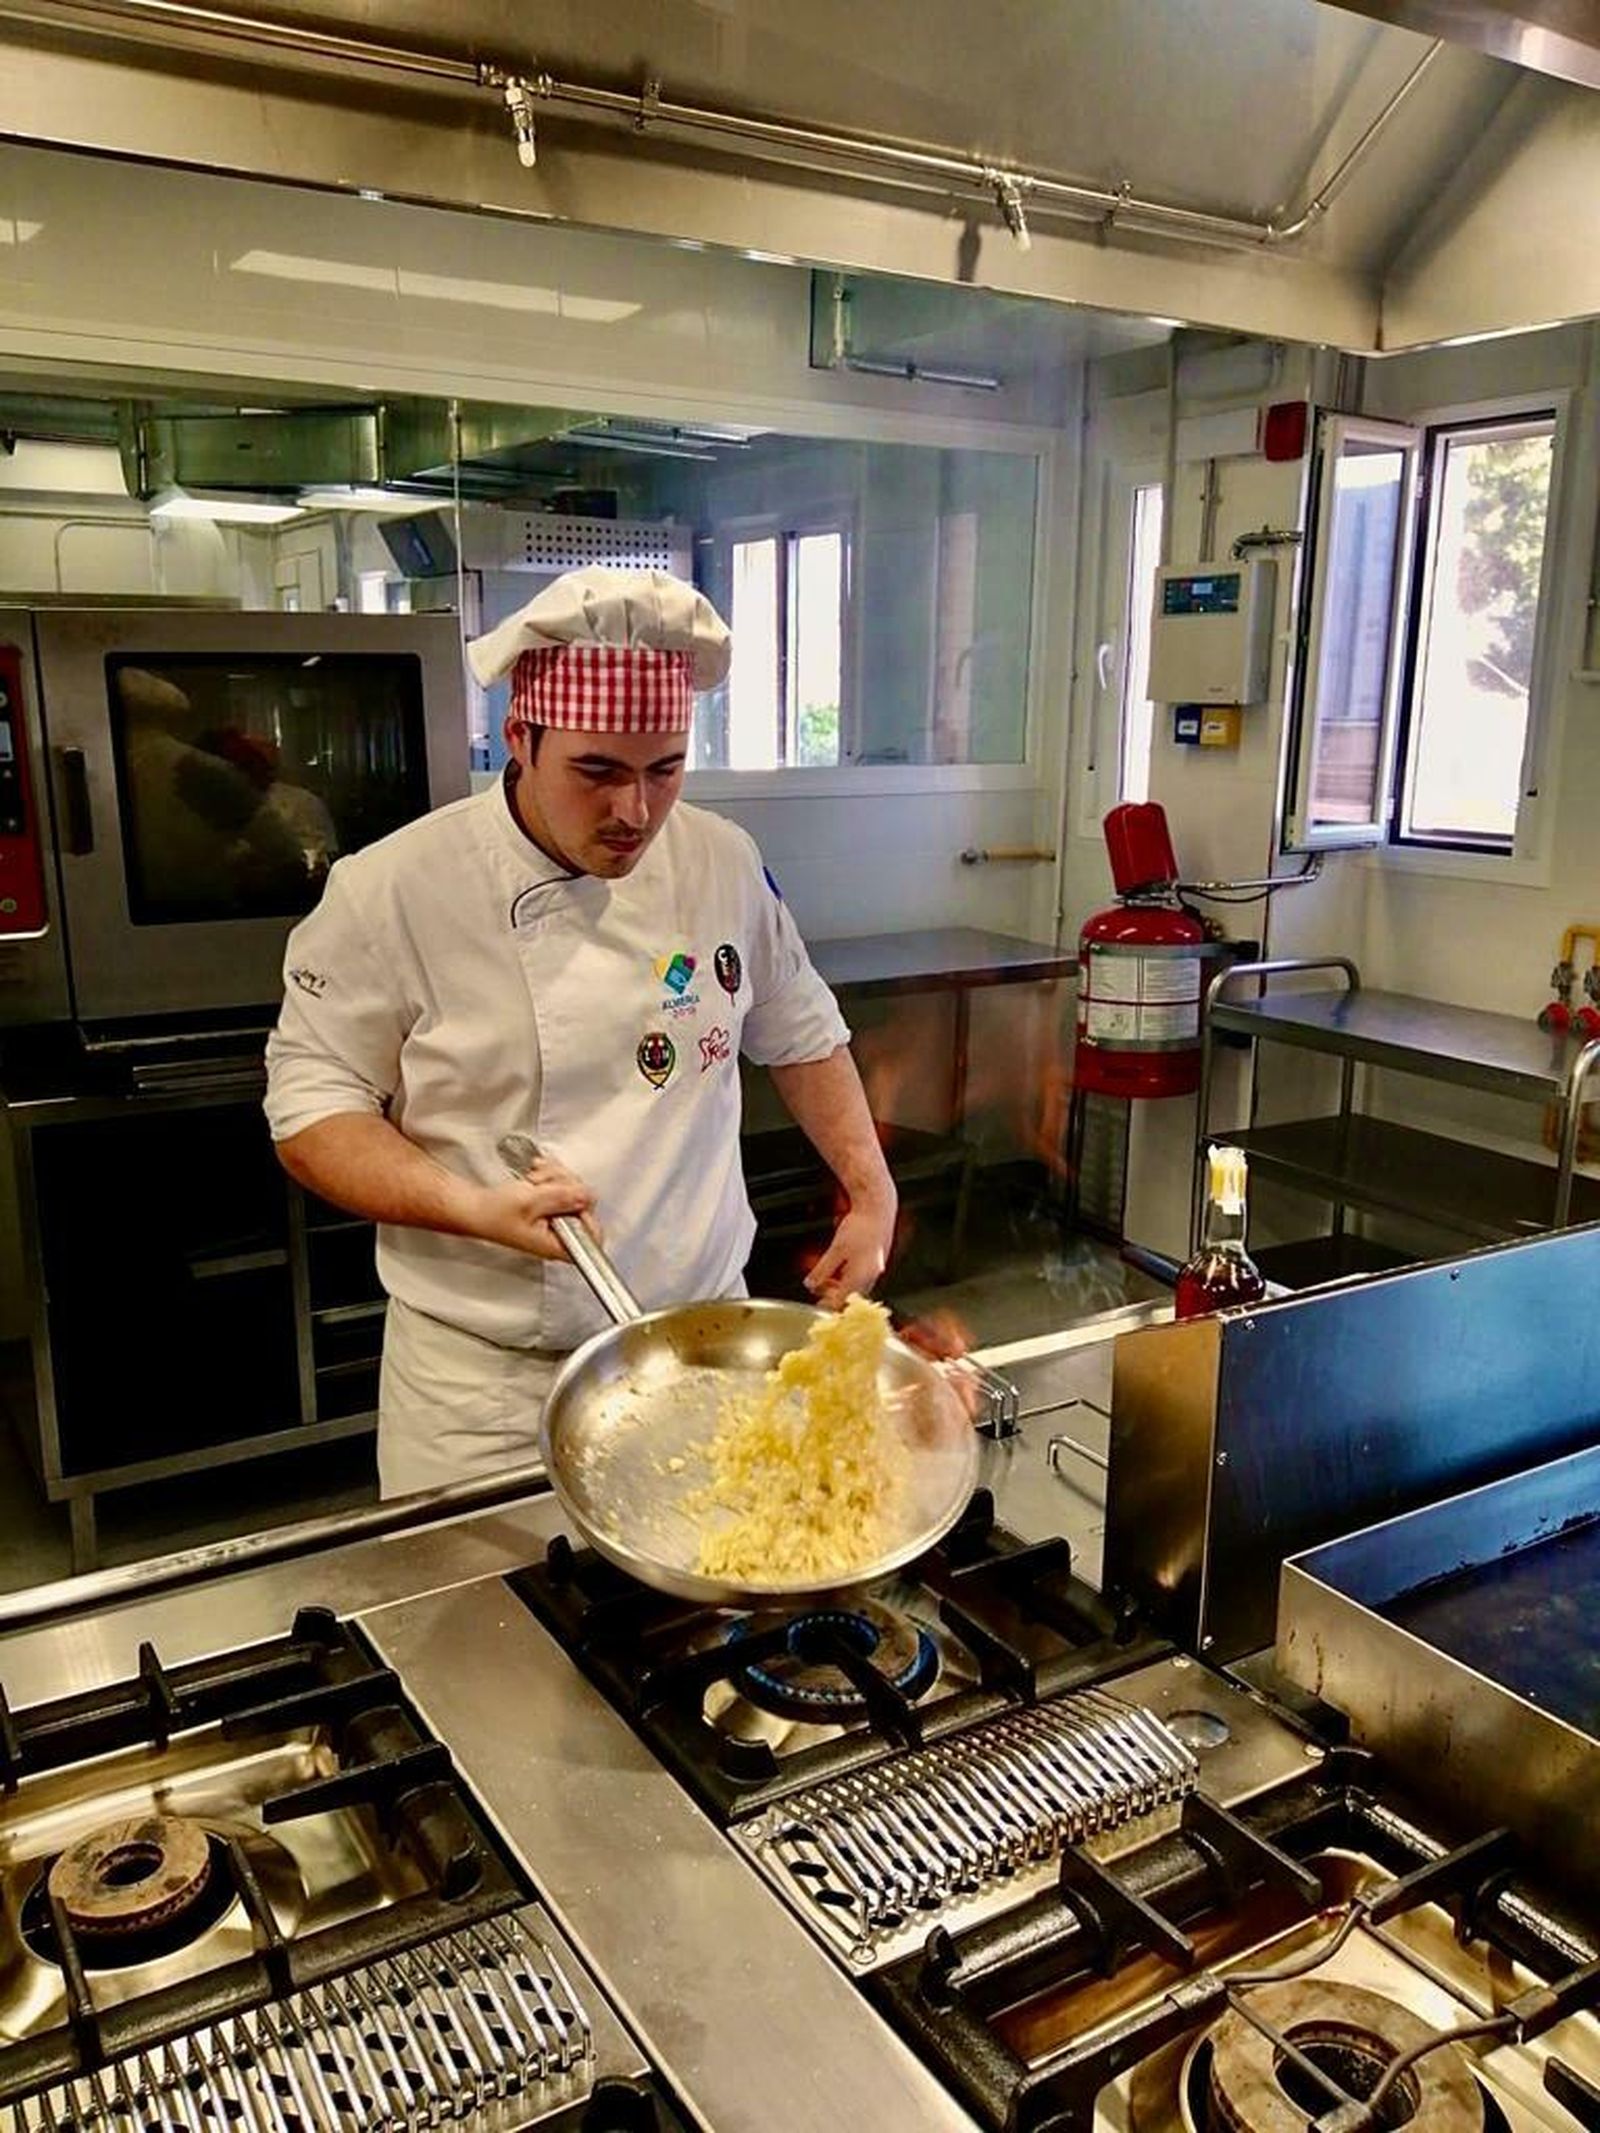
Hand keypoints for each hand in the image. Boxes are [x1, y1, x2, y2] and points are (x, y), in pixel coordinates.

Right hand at [476, 1152, 599, 1261]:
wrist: (474, 1207)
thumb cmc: (493, 1214)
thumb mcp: (530, 1202)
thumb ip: (562, 1198)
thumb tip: (587, 1196)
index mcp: (557, 1245)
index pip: (593, 1235)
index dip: (586, 1211)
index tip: (571, 1196)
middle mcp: (560, 1235)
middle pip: (584, 1205)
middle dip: (566, 1186)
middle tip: (544, 1183)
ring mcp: (556, 1220)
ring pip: (574, 1191)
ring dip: (556, 1177)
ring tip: (535, 1180)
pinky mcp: (550, 1207)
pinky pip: (563, 1186)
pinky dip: (551, 1176)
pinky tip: (536, 1177)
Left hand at [803, 1197, 896, 1310]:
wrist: (877, 1208)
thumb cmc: (861, 1226)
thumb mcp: (835, 1250)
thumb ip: (822, 1270)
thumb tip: (810, 1284)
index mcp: (861, 1277)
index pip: (842, 1301)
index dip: (827, 1305)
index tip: (816, 1304)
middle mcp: (871, 1276)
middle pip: (850, 1295)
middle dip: (833, 1294)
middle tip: (817, 1288)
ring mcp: (875, 1268)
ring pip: (856, 1285)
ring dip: (840, 1284)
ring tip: (826, 1278)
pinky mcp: (877, 1260)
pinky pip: (862, 1275)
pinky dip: (848, 1275)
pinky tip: (840, 1267)